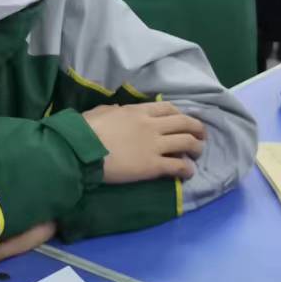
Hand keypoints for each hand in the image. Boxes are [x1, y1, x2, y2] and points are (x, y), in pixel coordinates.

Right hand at [84, 102, 205, 184]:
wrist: (80, 150)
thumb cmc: (84, 130)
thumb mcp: (100, 112)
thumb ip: (113, 111)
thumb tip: (117, 111)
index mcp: (138, 111)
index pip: (168, 108)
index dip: (180, 114)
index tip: (183, 121)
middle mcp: (152, 125)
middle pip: (184, 123)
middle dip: (197, 129)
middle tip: (200, 137)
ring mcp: (154, 146)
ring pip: (187, 143)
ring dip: (196, 148)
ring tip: (196, 154)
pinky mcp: (152, 166)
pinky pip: (178, 166)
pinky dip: (187, 169)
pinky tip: (188, 173)